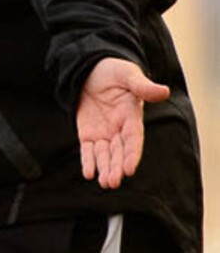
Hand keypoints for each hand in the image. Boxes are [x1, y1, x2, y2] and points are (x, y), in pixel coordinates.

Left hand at [77, 57, 169, 189]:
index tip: (129, 169)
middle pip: (119, 152)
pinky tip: (89, 173)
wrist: (90, 69)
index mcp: (131, 117)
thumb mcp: (128, 75)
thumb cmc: (114, 71)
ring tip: (105, 183)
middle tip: (113, 182)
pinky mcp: (88, 133)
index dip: (132, 154)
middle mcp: (119, 129)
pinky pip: (88, 150)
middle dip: (117, 167)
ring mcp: (103, 133)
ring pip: (105, 155)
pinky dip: (88, 161)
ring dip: (105, 169)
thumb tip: (164, 91)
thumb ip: (143, 87)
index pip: (133, 139)